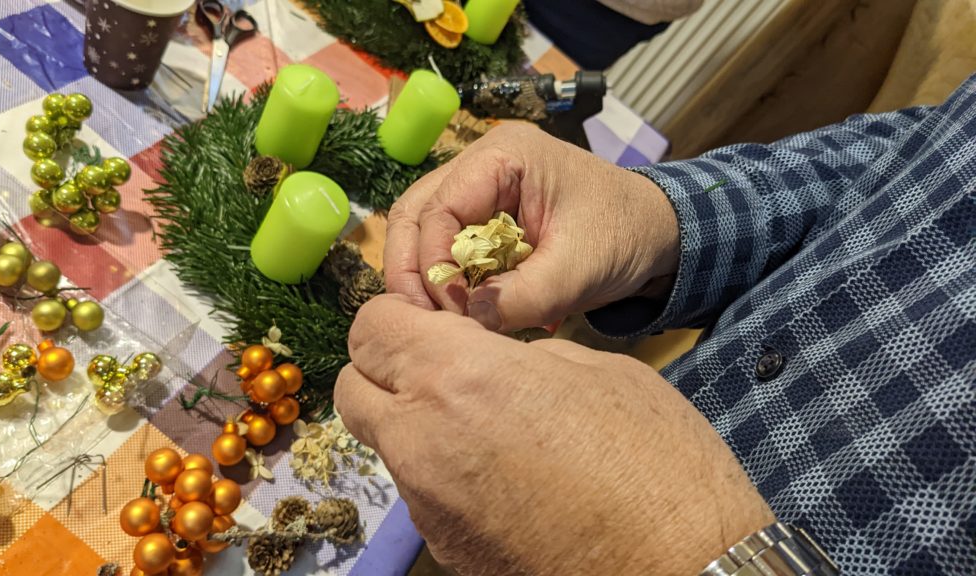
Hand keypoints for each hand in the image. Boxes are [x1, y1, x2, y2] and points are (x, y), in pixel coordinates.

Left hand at [337, 295, 773, 574]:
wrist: (685, 571)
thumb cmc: (658, 461)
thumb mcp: (595, 370)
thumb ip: (518, 357)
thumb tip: (489, 362)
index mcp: (458, 380)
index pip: (370, 327)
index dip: (397, 317)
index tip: (431, 323)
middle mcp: (422, 444)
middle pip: (353, 389)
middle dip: (387, 369)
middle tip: (444, 369)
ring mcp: (429, 507)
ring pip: (387, 444)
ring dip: (417, 424)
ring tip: (488, 429)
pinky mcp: (447, 551)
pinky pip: (423, 495)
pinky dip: (445, 475)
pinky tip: (506, 480)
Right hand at [384, 123, 679, 331]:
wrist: (656, 232)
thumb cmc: (623, 236)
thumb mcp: (578, 270)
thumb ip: (524, 295)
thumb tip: (469, 320)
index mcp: (504, 156)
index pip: (439, 208)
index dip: (433, 263)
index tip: (453, 311)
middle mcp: (480, 162)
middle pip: (415, 213)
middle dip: (412, 270)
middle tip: (419, 321)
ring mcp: (478, 185)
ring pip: (421, 228)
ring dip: (424, 276)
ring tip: (436, 320)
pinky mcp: (482, 212)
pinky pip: (445, 243)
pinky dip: (445, 278)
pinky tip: (457, 310)